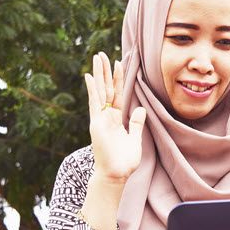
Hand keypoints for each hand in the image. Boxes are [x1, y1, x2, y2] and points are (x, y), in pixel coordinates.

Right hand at [85, 52, 146, 182]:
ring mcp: (100, 119)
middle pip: (107, 89)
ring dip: (98, 74)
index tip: (119, 63)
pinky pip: (94, 103)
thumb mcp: (135, 139)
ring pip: (100, 91)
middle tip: (102, 53)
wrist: (115, 175)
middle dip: (105, 71)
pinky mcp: (96, 123)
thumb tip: (141, 110)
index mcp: (116, 119)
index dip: (119, 79)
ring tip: (97, 57)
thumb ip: (136, 124)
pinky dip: (92, 89)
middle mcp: (107, 116)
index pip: (118, 94)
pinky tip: (88, 76)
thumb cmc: (124, 161)